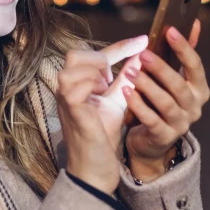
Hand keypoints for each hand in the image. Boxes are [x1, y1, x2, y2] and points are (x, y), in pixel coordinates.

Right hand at [56, 35, 148, 194]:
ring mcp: (65, 98)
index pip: (93, 55)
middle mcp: (66, 88)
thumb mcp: (117, 100)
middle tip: (115, 76)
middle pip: (76, 53)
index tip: (144, 40)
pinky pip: (76, 84)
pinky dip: (93, 84)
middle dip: (101, 58)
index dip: (120, 46)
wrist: (94, 169)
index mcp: (76, 84)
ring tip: (108, 88)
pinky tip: (103, 94)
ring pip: (74, 65)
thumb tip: (140, 57)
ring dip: (96, 71)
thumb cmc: (102, 136)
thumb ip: (126, 78)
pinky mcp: (70, 109)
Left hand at [121, 20, 209, 182]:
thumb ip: (182, 52)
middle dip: (161, 68)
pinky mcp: (164, 136)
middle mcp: (194, 106)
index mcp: (199, 88)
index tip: (170, 30)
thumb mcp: (173, 76)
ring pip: (166, 103)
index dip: (184, 48)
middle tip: (143, 54)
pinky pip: (151, 120)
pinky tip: (126, 92)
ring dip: (147, 86)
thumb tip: (195, 21)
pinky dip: (138, 105)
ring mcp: (181, 123)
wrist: (151, 138)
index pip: (195, 66)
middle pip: (179, 85)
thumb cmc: (160, 99)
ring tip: (130, 72)